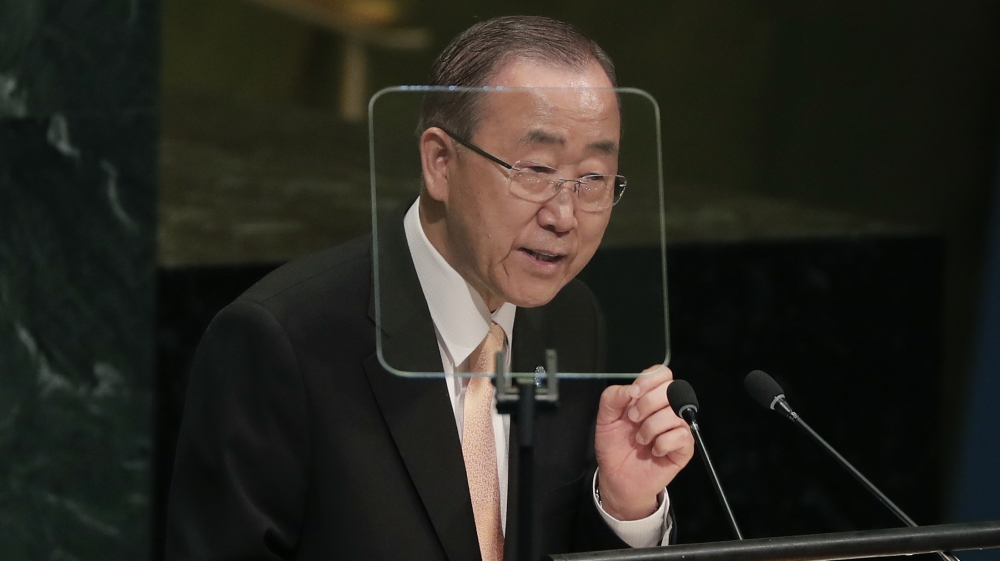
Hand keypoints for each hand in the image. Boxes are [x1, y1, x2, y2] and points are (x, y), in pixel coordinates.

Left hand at [594, 365, 694, 520]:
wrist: (616, 477)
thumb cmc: (614, 446)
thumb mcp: (605, 418)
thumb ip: (613, 397)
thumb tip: (632, 389)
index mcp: (649, 397)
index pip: (662, 373)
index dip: (648, 381)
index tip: (633, 396)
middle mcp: (666, 409)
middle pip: (671, 389)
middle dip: (647, 403)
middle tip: (633, 420)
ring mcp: (677, 428)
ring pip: (674, 413)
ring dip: (651, 427)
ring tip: (641, 439)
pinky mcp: (684, 448)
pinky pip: (681, 436)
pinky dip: (662, 443)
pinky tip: (654, 450)